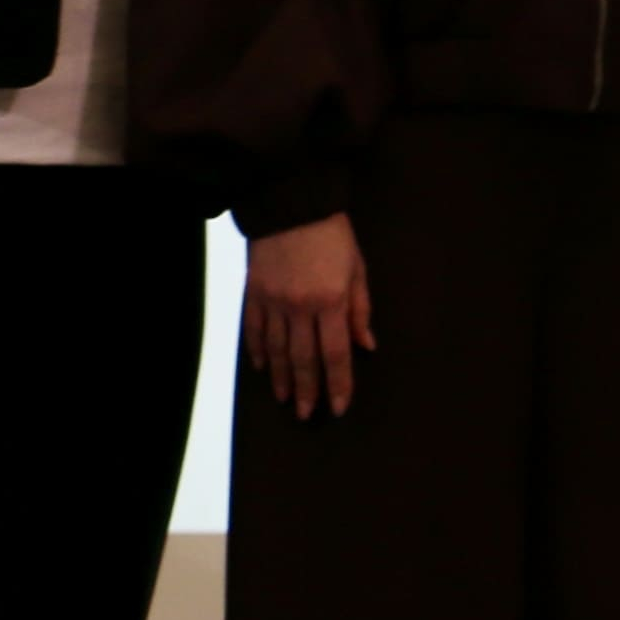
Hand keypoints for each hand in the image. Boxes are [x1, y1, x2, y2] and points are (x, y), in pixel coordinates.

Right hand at [245, 215, 375, 418]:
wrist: (292, 205)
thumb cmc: (333, 236)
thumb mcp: (358, 270)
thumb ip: (361, 310)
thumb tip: (367, 346)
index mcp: (331, 302)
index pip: (336, 353)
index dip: (338, 383)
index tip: (338, 407)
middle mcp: (299, 307)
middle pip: (303, 359)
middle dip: (306, 390)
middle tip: (306, 414)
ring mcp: (272, 302)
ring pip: (276, 350)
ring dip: (280, 378)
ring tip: (283, 398)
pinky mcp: (253, 293)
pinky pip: (254, 330)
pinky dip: (258, 351)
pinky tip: (262, 367)